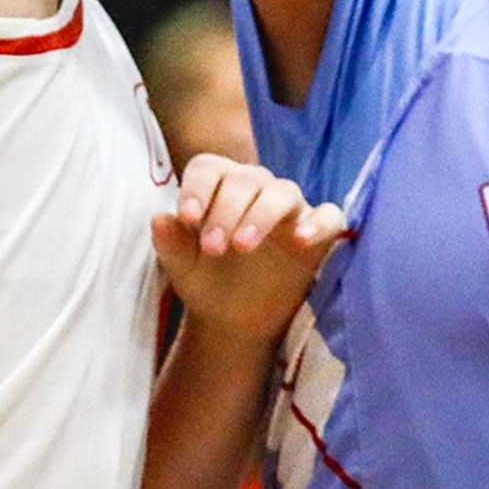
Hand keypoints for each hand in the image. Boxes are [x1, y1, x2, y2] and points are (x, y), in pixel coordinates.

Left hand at [149, 155, 347, 341]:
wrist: (234, 320)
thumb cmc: (207, 281)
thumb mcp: (181, 268)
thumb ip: (170, 243)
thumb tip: (159, 218)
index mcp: (219, 188)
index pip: (210, 167)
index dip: (198, 187)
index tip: (187, 217)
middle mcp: (256, 190)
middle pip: (246, 178)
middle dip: (226, 211)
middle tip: (212, 248)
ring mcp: (289, 209)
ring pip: (283, 192)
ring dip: (262, 214)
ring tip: (243, 245)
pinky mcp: (317, 233)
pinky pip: (329, 216)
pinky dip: (319, 222)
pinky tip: (301, 238)